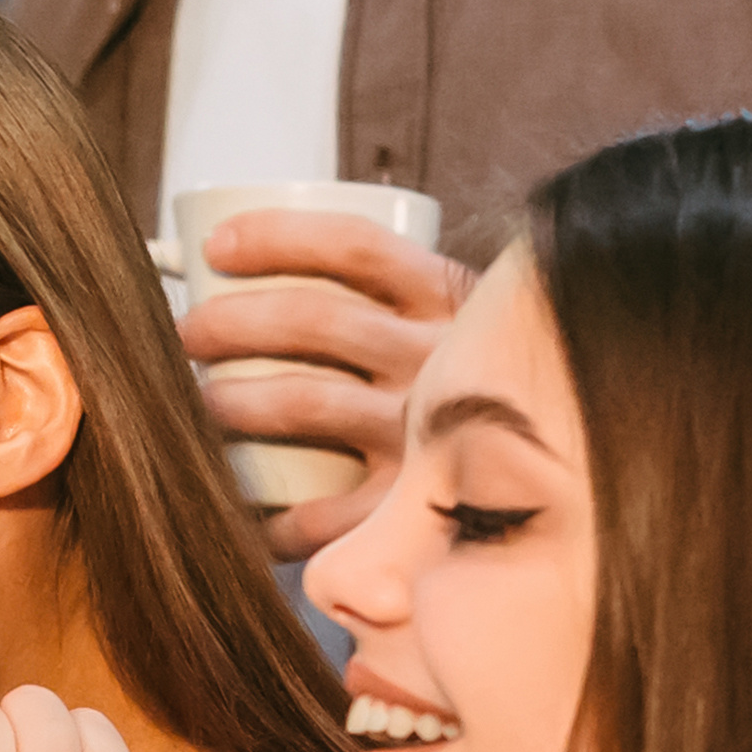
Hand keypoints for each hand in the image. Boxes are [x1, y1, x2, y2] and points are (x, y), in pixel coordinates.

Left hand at [176, 205, 475, 555]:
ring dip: (235, 400)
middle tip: (188, 333)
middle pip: (315, 319)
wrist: (563, 474)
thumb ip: (391, 303)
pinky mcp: (416, 505)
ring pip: (307, 400)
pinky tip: (240, 509)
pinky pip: (323, 512)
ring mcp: (429, 433)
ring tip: (201, 404)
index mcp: (450, 299)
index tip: (215, 246)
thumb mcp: (458, 330)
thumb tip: (249, 273)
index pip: (357, 247)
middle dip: (233, 321)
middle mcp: (442, 359)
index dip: (278, 237)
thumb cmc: (478, 394)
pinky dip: (270, 514)